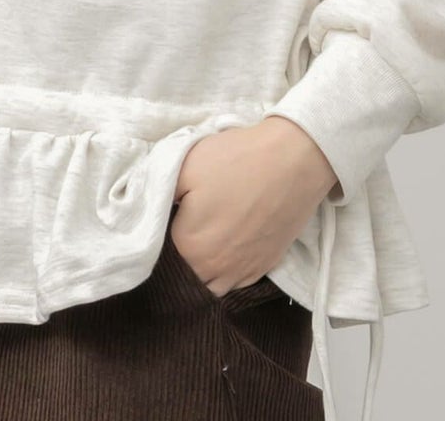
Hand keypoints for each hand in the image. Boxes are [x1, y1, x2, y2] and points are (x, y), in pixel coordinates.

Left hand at [170, 116, 339, 295]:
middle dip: (180, 256)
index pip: (161, 252)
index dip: (163, 231)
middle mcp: (215, 270)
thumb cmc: (237, 159)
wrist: (295, 161)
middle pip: (185, 275)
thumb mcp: (184, 164)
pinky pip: (237, 281)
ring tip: (207, 238)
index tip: (171, 213)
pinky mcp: (266, 267)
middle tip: (187, 223)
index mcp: (190, 247)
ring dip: (203, 269)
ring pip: (211, 285)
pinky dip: (228, 269)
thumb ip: (157, 194)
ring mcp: (243, 272)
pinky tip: (229, 244)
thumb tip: (149, 213)